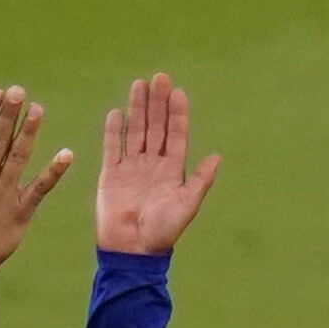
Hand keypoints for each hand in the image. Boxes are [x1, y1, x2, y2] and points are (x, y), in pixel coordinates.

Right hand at [96, 73, 220, 254]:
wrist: (132, 249)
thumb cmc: (163, 231)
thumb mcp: (187, 205)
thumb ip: (201, 180)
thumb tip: (218, 156)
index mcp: (172, 170)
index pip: (175, 135)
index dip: (177, 114)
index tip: (178, 92)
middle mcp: (152, 165)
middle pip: (156, 127)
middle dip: (158, 103)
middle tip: (159, 78)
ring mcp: (131, 168)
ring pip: (135, 131)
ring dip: (137, 109)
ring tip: (139, 85)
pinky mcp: (111, 175)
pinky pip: (112, 148)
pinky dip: (114, 131)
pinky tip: (116, 113)